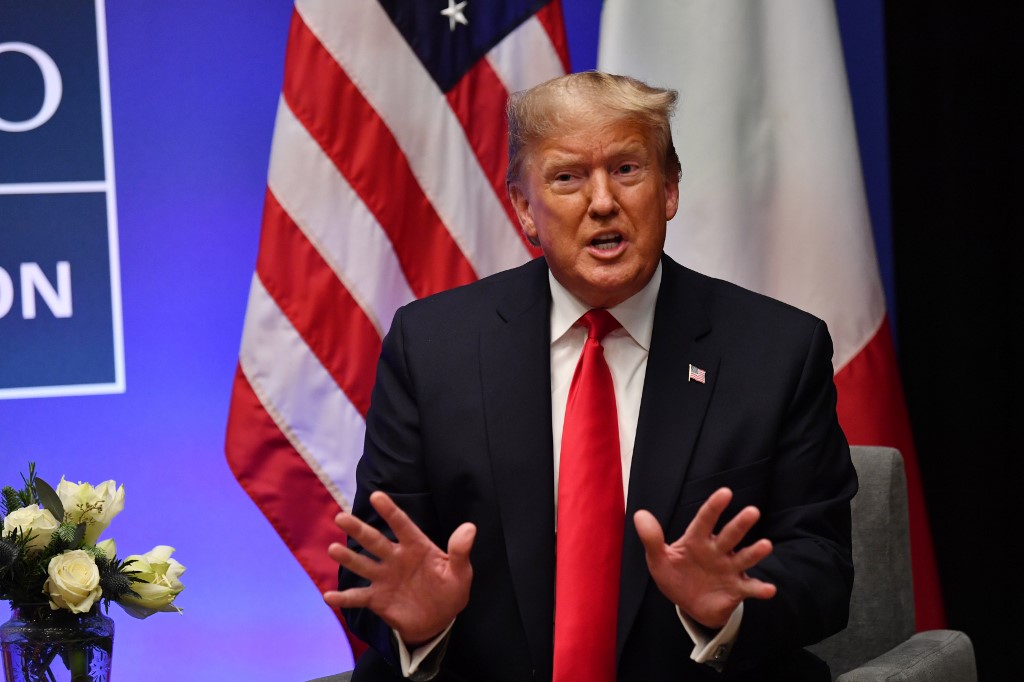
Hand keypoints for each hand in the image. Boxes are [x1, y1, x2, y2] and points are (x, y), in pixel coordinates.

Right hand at [323, 491, 475, 645]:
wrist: (438, 621)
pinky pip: (358, 597)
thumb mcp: (461, 573)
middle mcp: (396, 558)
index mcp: (416, 547)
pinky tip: (329, 596)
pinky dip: (344, 598)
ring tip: (333, 549)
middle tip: (341, 517)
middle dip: (359, 529)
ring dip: (348, 557)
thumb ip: (461, 552)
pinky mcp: (377, 599)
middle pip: (375, 541)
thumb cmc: (450, 590)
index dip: (390, 511)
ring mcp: (384, 578)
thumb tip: (470, 527)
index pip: (402, 525)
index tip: (376, 496)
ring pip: (363, 565)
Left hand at [634, 487, 775, 628]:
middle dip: (740, 524)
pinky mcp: (737, 589)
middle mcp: (717, 550)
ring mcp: (729, 569)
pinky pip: (750, 588)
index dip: (714, 507)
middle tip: (752, 511)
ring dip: (754, 552)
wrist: (689, 604)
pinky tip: (769, 590)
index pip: (705, 520)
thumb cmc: (675, 575)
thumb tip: (639, 514)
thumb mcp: (658, 559)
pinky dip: (760, 589)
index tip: (725, 492)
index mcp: (697, 540)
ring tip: (765, 545)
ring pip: (744, 558)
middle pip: (729, 535)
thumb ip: (651, 539)